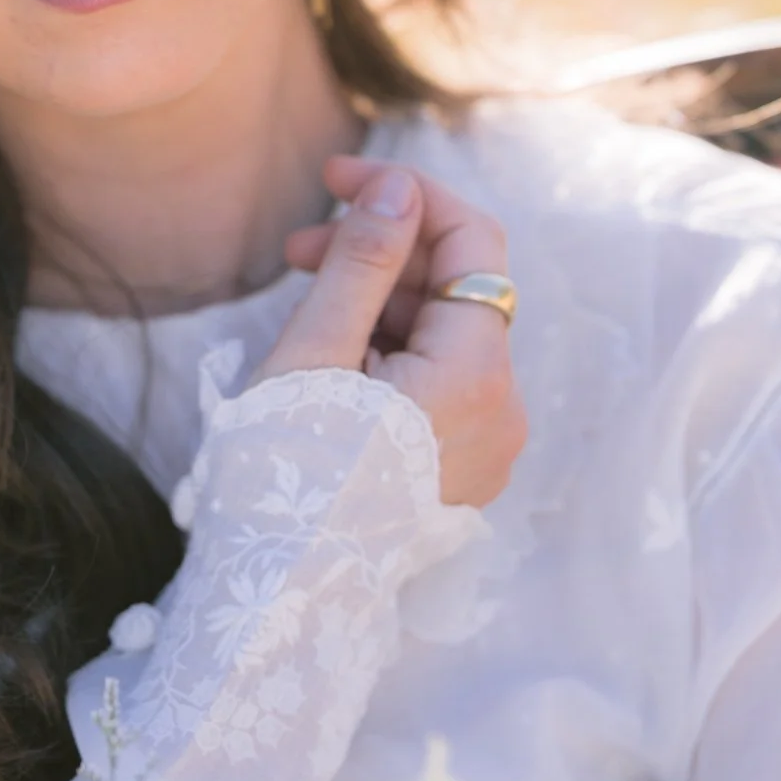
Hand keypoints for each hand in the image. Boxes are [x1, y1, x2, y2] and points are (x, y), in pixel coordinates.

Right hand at [257, 156, 526, 508]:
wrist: (278, 603)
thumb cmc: (285, 479)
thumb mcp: (313, 354)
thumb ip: (362, 262)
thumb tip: (400, 189)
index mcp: (476, 375)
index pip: (472, 241)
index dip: (406, 192)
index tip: (336, 178)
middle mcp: (502, 410)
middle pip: (456, 287)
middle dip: (381, 249)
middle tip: (294, 247)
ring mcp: (485, 445)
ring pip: (443, 333)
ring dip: (377, 298)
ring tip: (298, 302)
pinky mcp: (458, 467)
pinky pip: (437, 380)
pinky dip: (388, 347)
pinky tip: (327, 352)